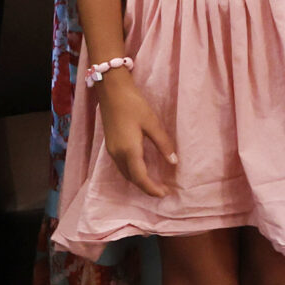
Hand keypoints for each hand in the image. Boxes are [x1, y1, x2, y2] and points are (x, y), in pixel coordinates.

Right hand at [98, 71, 178, 197]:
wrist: (111, 91)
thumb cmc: (133, 104)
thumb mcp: (152, 122)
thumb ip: (163, 143)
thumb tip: (174, 162)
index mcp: (129, 151)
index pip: (140, 178)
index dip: (152, 188)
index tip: (165, 194)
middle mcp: (117, 154)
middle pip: (132, 179)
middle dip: (146, 187)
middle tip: (163, 190)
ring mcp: (112, 150)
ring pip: (125, 173)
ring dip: (139, 180)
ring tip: (154, 182)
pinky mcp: (110, 145)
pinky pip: (121, 166)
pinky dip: (132, 172)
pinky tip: (142, 168)